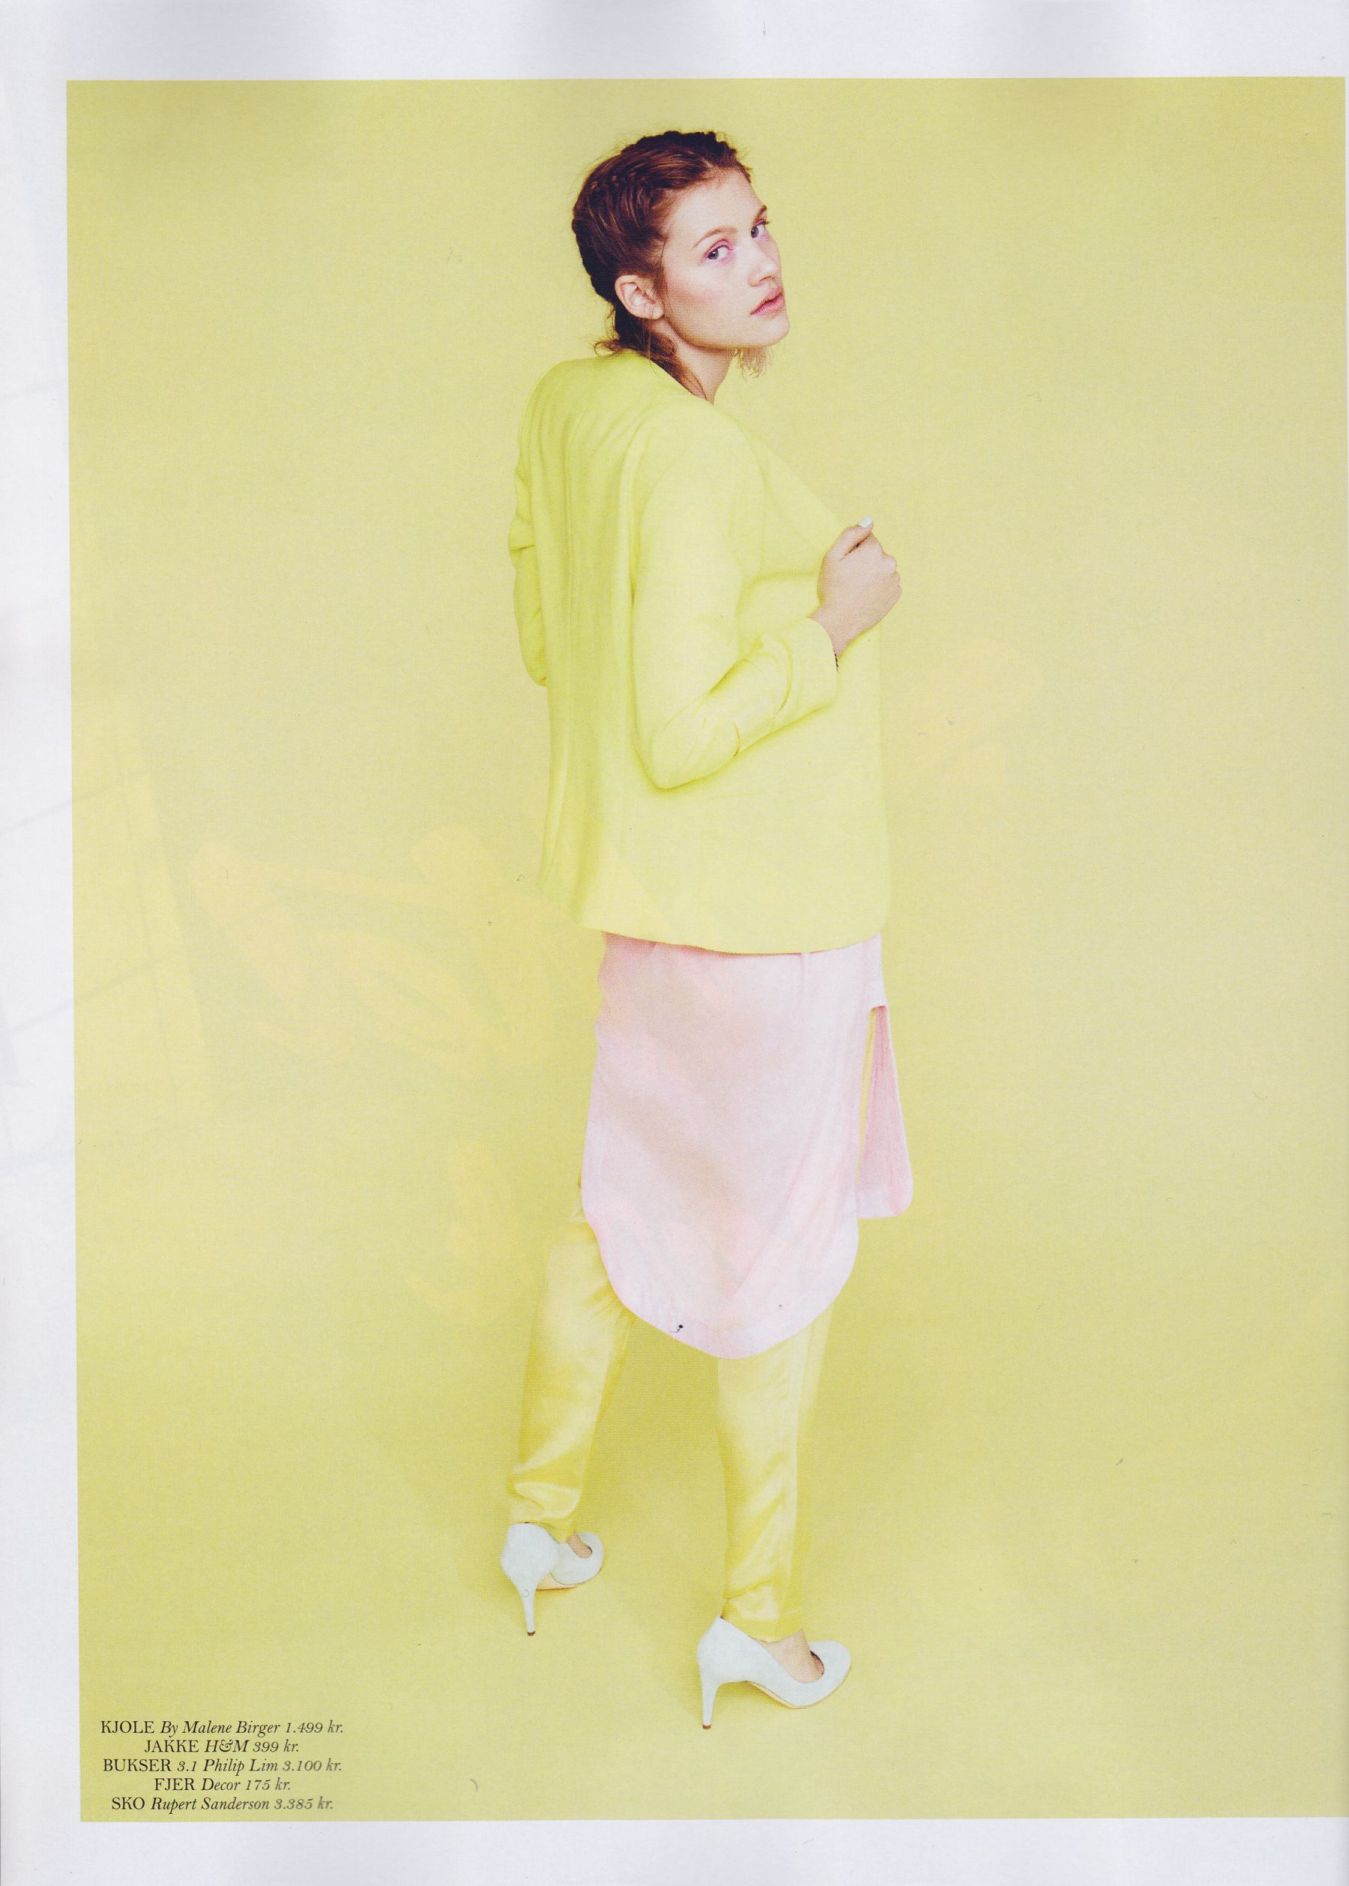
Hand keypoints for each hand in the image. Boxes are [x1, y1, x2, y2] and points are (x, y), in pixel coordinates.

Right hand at [811, 518, 902, 656]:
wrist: (840, 621)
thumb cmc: (834, 588)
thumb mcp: (833, 556)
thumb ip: (851, 534)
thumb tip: (869, 521)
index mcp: (874, 550)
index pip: (868, 539)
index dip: (855, 550)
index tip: (847, 564)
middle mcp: (889, 562)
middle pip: (877, 553)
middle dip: (866, 561)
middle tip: (851, 578)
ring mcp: (895, 579)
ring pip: (884, 568)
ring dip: (874, 573)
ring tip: (859, 588)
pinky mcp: (897, 594)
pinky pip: (889, 583)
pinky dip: (880, 586)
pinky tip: (867, 595)